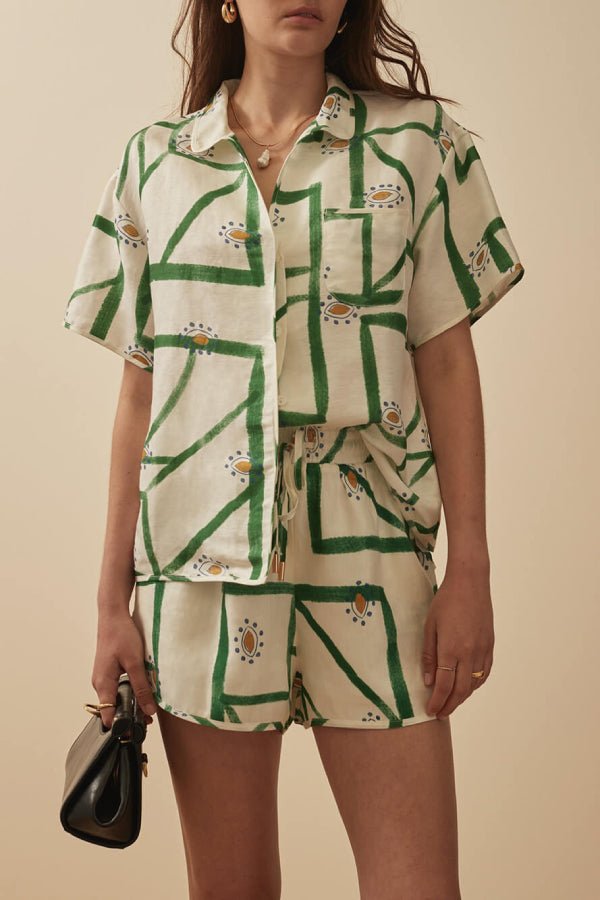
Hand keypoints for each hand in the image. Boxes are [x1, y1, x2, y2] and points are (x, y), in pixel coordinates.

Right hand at [91, 610, 157, 729]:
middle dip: (129, 716)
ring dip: (130, 703)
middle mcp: (100, 683)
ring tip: (148, 708)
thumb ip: (142, 687)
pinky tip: (142, 690)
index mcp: (103, 683)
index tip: (135, 732)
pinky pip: (118, 687)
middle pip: (113, 708)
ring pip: (116, 697)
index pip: (107, 715)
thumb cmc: (121, 635)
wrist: (113, 615)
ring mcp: (103, 676)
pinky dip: (129, 692)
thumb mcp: (135, 662)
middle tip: (148, 721)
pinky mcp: (109, 670)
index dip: (120, 726)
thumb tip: (149, 710)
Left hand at [422, 566, 493, 718]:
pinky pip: (484, 673)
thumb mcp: (430, 626)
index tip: (430, 711)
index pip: (444, 686)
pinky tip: (467, 687)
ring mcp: (482, 650)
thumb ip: (428, 655)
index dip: (437, 702)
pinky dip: (475, 685)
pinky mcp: (490, 645)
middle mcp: (469, 653)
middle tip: (439, 713)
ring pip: (474, 684)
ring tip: (451, 702)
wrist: (470, 583)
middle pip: (461, 691)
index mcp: (451, 649)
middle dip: (449, 705)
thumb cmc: (445, 601)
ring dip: (462, 697)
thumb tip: (427, 681)